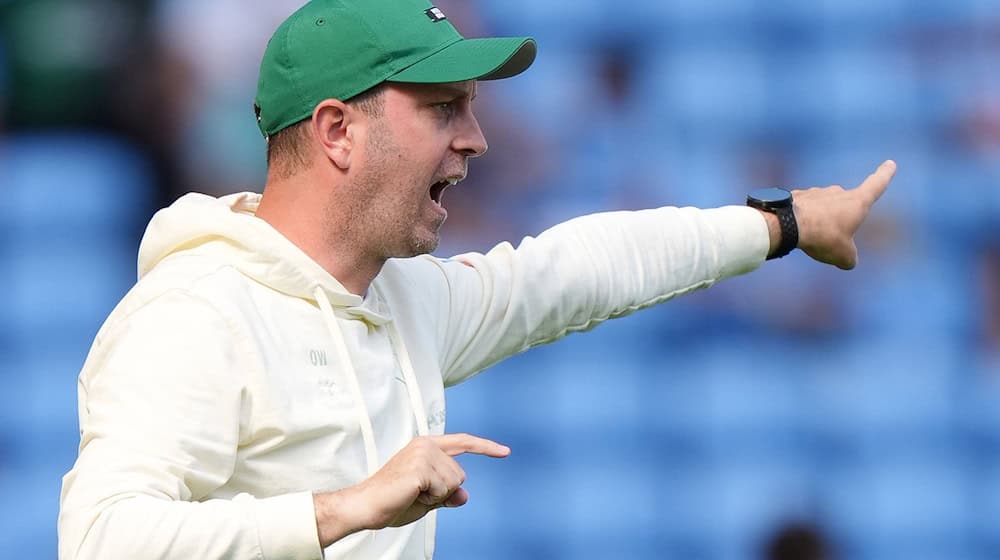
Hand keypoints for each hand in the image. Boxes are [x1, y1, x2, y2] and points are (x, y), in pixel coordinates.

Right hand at [313, 433, 509, 546]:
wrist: (367, 506)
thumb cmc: (391, 501)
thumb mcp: (427, 499)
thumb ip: (447, 494)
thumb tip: (464, 495)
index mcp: (426, 446)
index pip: (462, 442)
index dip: (485, 447)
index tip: (505, 451)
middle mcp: (425, 445)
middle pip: (459, 474)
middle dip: (443, 492)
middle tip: (416, 495)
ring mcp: (423, 453)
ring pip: (454, 482)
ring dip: (436, 496)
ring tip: (412, 494)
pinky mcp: (421, 466)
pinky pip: (443, 489)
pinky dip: (431, 499)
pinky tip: (412, 494)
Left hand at [792, 160, 896, 269]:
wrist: (787, 224)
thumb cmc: (823, 236)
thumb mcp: (843, 255)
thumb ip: (850, 257)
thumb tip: (848, 261)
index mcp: (856, 202)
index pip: (876, 186)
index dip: (884, 175)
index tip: (890, 163)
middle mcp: (838, 192)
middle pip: (845, 203)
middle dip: (841, 218)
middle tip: (830, 237)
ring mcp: (816, 192)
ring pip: (823, 208)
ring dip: (820, 221)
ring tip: (810, 237)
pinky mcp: (797, 196)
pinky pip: (804, 209)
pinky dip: (802, 219)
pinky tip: (794, 230)